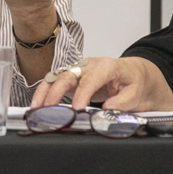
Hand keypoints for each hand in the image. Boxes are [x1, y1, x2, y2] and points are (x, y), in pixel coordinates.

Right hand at [30, 56, 172, 111]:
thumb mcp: (136, 93)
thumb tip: (108, 108)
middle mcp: (89, 66)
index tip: (77, 108)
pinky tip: (38, 103)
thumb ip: (123, 101)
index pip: (91, 78)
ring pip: (57, 76)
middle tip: (48, 107)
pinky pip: (56, 82)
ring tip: (36, 106)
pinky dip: (45, 92)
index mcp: (107, 66)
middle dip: (56, 90)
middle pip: (69, 74)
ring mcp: (79, 70)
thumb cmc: (135, 81)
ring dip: (45, 91)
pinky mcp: (73, 78)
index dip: (83, 93)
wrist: (135, 74)